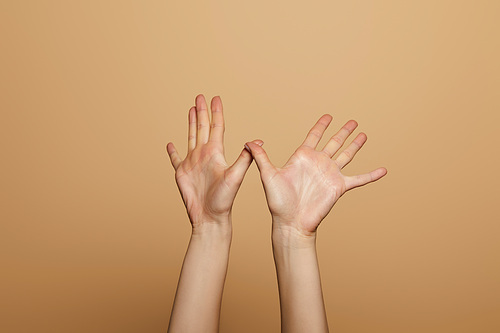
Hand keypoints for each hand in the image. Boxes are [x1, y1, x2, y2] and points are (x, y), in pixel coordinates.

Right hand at [166, 94, 260, 229]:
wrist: (210, 217)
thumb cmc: (224, 200)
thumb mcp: (236, 176)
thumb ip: (245, 158)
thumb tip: (258, 141)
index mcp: (215, 153)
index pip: (216, 127)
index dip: (216, 113)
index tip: (216, 98)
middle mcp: (204, 155)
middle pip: (202, 128)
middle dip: (201, 112)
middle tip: (200, 96)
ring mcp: (192, 163)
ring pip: (190, 138)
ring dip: (190, 124)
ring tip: (190, 110)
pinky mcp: (182, 173)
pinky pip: (176, 159)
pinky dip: (173, 152)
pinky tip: (171, 144)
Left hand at [245, 114, 386, 236]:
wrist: (291, 222)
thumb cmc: (278, 201)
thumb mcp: (268, 175)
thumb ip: (260, 157)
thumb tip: (248, 141)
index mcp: (303, 157)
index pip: (314, 136)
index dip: (321, 126)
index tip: (328, 116)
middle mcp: (318, 163)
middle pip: (334, 142)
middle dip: (343, 131)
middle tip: (353, 121)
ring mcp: (330, 174)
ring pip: (347, 155)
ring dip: (356, 145)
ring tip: (364, 135)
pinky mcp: (339, 186)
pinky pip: (359, 179)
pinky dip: (371, 175)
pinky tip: (383, 170)